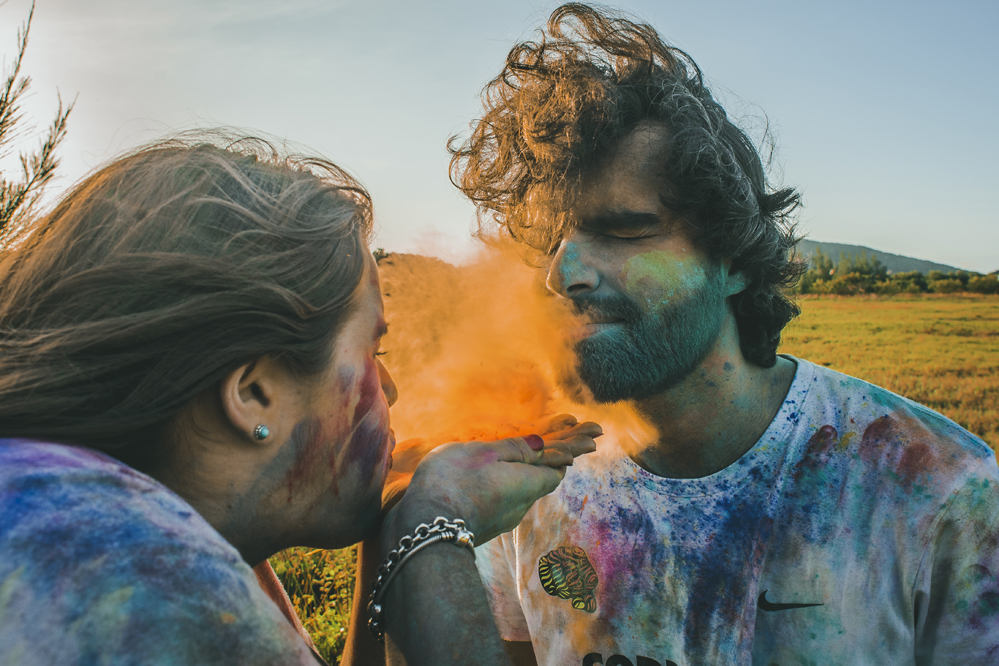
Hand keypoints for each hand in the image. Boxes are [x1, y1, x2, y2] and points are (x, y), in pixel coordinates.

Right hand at [387, 420, 600, 544]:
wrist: (423, 529)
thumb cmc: (453, 481)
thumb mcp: (483, 453)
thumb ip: (512, 449)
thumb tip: (543, 445)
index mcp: (527, 483)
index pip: (559, 467)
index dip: (570, 449)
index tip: (590, 436)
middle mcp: (520, 505)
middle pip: (542, 479)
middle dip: (553, 459)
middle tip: (574, 439)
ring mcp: (500, 519)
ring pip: (520, 490)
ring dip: (525, 473)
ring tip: (526, 456)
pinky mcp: (482, 526)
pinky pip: (502, 500)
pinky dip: (504, 485)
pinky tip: (491, 479)